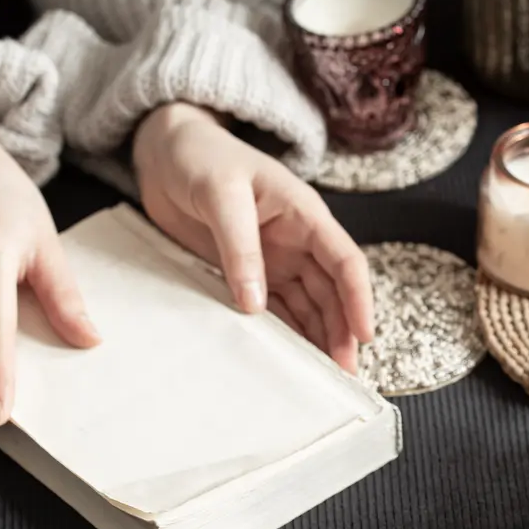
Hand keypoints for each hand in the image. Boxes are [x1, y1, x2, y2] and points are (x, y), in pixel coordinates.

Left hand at [132, 102, 373, 371]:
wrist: (165, 152)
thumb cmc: (199, 157)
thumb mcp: (221, 194)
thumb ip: (239, 248)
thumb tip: (254, 304)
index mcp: (304, 214)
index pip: (345, 261)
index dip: (358, 299)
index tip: (363, 336)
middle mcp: (298, 241)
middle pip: (331, 293)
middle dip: (340, 331)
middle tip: (341, 373)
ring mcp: (275, 260)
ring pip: (307, 306)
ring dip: (316, 338)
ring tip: (320, 376)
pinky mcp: (249, 273)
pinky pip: (274, 309)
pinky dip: (284, 334)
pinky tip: (287, 359)